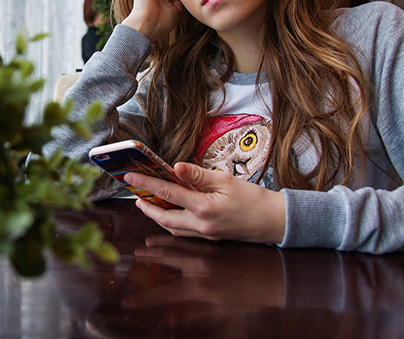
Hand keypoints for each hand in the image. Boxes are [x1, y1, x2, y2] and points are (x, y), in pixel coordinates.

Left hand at [123, 163, 285, 243]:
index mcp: (204, 208)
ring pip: (173, 229)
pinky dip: (172, 224)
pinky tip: (171, 215)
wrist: (274, 221)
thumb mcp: (226, 180)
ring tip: (148, 205)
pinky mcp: (211, 238)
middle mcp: (201, 225)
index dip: (147, 184)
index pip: (168, 194)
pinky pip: (184, 233)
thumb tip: (176, 167)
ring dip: (158, 218)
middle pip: (165, 219)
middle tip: (136, 197)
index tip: (130, 177)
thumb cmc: (253, 198)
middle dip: (147, 208)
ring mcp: (206, 235)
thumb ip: (199, 175)